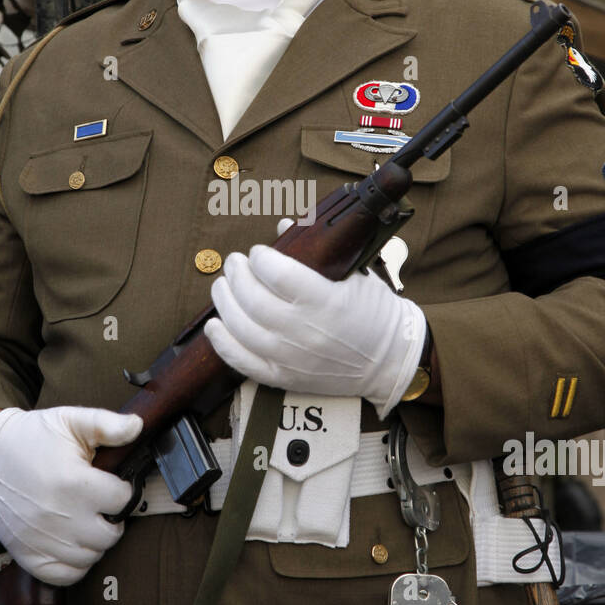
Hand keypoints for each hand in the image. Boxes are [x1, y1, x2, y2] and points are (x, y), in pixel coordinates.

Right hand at [0, 406, 143, 585]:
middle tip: (99, 504)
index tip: (112, 484)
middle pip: (111, 534)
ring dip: (94, 541)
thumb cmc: (33, 439)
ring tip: (84, 520)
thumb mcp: (70, 421)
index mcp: (75, 483)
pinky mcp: (29, 556)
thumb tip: (138, 426)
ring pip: (92, 557)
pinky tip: (72, 543)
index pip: (123, 500)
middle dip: (111, 518)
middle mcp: (61, 517)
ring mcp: (44, 540)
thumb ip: (107, 424)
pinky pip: (67, 576)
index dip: (122, 490)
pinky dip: (75, 564)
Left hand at [205, 244, 426, 417]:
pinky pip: (244, 363)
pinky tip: (215, 324)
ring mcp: (294, 358)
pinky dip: (224, 343)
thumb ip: (318, 251)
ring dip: (225, 303)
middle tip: (234, 262)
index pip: (280, 274)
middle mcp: (307, 332)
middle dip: (237, 275)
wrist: (389, 360)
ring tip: (222, 285)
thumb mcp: (355, 275)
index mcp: (328, 302)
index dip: (261, 258)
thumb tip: (283, 226)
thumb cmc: (374, 312)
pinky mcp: (286, 378)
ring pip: (243, 329)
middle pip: (255, 300)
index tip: (259, 252)